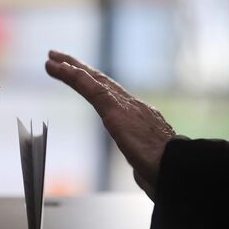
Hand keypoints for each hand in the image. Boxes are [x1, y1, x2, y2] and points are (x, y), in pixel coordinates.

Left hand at [45, 51, 174, 199]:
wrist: (177, 170)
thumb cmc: (167, 171)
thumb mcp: (149, 165)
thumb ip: (142, 162)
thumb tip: (141, 170)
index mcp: (139, 118)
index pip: (111, 95)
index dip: (94, 83)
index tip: (80, 74)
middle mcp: (132, 106)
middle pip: (100, 81)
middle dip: (79, 68)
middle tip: (58, 57)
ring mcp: (125, 106)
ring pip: (93, 80)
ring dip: (70, 68)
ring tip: (51, 59)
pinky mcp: (116, 110)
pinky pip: (91, 89)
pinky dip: (75, 77)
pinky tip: (61, 68)